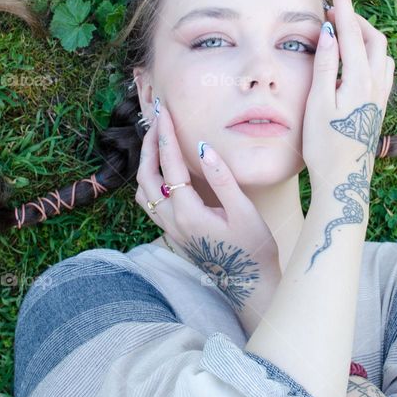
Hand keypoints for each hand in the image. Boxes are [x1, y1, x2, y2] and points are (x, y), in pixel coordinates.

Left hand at [135, 103, 280, 320]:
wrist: (248, 284)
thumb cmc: (252, 249)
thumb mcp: (244, 212)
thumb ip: (222, 179)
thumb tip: (204, 147)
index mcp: (188, 213)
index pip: (170, 166)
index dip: (166, 136)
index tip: (165, 113)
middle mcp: (172, 221)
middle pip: (146, 177)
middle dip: (149, 145)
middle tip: (158, 120)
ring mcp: (169, 229)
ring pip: (143, 191)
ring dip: (146, 163)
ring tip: (157, 140)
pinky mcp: (173, 233)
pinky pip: (150, 202)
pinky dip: (150, 179)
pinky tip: (162, 170)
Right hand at [303, 0, 393, 194]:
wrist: (344, 181)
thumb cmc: (325, 147)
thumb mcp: (318, 104)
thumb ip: (324, 66)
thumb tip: (328, 31)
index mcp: (359, 80)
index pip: (350, 31)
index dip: (343, 4)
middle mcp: (376, 84)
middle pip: (373, 37)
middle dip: (353, 17)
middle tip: (329, 10)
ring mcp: (381, 96)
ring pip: (380, 52)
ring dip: (363, 34)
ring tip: (340, 30)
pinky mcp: (379, 106)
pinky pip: (382, 68)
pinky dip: (370, 52)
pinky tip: (357, 58)